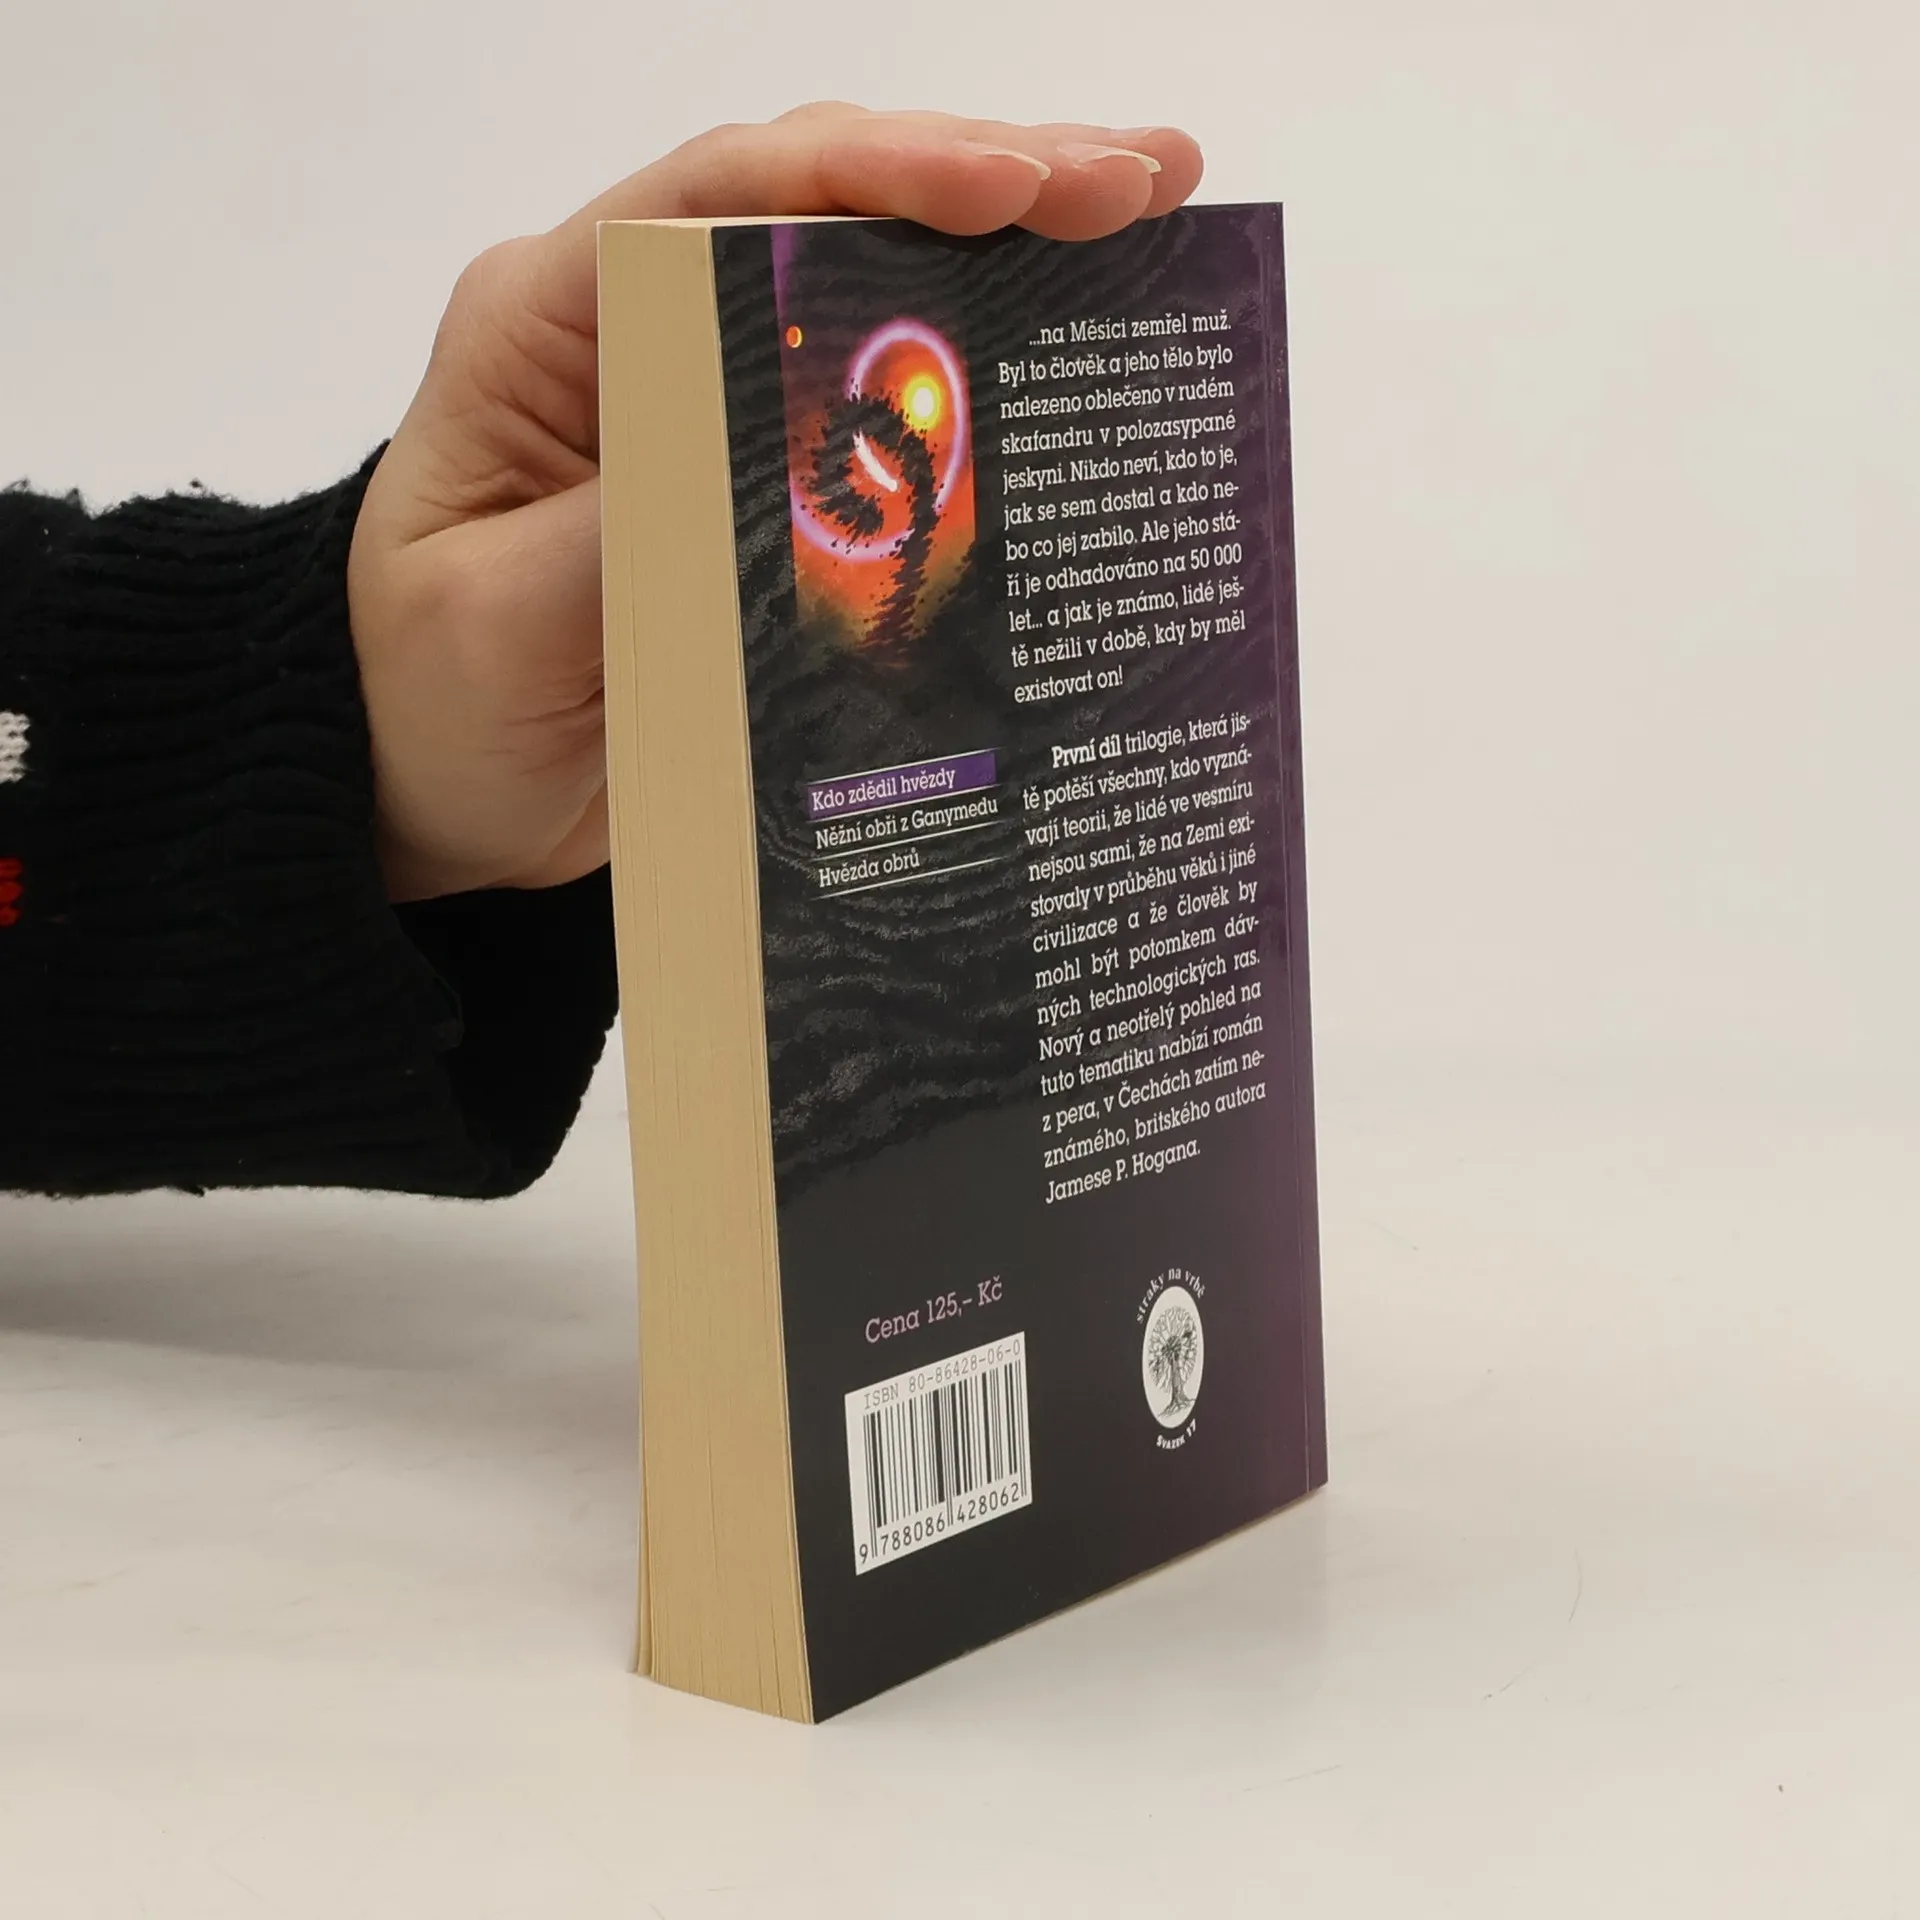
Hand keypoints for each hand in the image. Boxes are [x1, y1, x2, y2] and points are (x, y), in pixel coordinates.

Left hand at [347, 104, 1204, 900]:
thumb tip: (775, 446)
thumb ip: (625, 528)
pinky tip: (1076, 348)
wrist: (433, 795)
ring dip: (1008, 250)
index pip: (721, 197)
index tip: (1014, 184)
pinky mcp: (758, 481)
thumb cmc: (430, 704)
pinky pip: (881, 405)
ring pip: (866, 285)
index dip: (875, 173)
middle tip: (1144, 181)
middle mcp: (636, 331)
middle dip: (988, 180)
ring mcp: (705, 398)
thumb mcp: (500, 623)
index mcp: (547, 325)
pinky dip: (980, 368)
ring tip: (1152, 219)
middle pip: (819, 210)